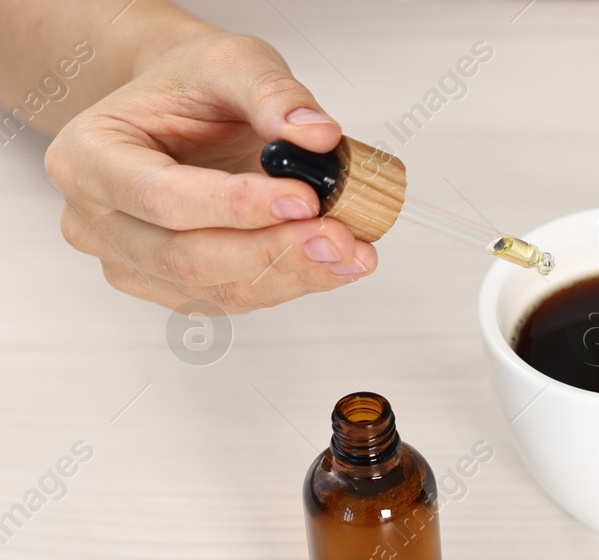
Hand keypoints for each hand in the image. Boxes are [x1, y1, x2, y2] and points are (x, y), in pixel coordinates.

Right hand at [45, 33, 373, 312]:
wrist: (182, 108)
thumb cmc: (191, 87)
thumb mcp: (231, 63)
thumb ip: (273, 94)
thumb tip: (318, 136)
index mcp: (88, 158)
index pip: (162, 198)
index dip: (236, 207)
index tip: (303, 198)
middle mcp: (98, 220)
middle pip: (187, 258)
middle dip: (273, 251)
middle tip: (340, 235)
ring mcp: (132, 262)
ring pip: (217, 291)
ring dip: (293, 274)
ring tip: (351, 249)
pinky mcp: (173, 289)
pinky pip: (236, 299)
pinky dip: (292, 282)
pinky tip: (333, 261)